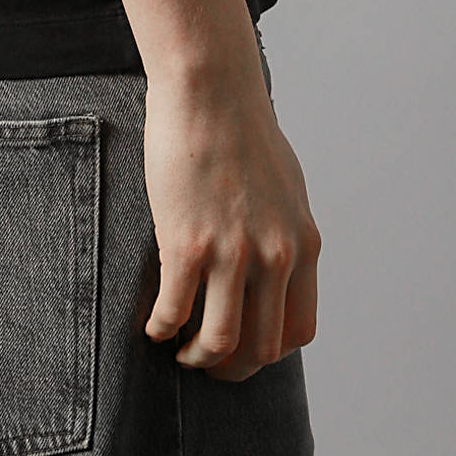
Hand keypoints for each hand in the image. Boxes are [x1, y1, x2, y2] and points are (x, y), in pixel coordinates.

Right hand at [142, 60, 320, 380]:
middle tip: (207, 361)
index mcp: (303, 244)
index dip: (269, 351)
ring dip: (198, 357)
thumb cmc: (241, 126)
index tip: (244, 346)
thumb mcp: (285, 186)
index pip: (299, 330)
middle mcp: (275, 257)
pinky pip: (175, 309)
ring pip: (221, 341)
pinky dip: (161, 327)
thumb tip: (273, 258)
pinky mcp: (188, 243)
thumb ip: (283, 228)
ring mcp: (232, 254)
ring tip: (179, 349)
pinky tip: (152, 323)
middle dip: (233, 366)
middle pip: (262, 347)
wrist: (210, 89)